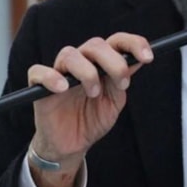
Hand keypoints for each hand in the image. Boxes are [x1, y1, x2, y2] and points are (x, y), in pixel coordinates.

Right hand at [26, 33, 153, 186]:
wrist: (72, 144)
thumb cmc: (93, 118)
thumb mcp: (114, 101)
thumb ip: (122, 80)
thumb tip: (137, 60)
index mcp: (101, 62)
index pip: (116, 42)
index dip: (133, 43)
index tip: (148, 57)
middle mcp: (81, 62)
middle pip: (95, 44)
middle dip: (114, 61)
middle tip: (123, 83)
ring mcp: (59, 72)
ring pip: (69, 54)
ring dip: (86, 72)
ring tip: (94, 93)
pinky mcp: (38, 86)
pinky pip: (38, 72)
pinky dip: (50, 77)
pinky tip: (62, 88)